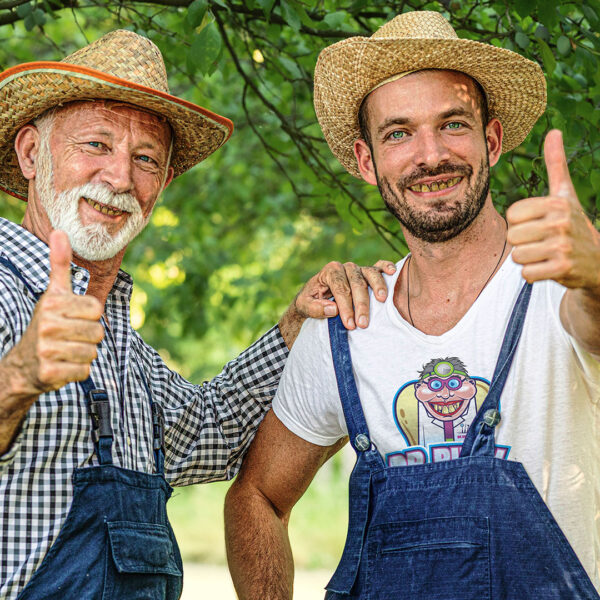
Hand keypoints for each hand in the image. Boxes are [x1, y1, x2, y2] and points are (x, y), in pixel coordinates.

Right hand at [8, 231, 103, 396]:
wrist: (24, 363)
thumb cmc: (47, 323)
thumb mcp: (53, 293)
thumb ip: (60, 264)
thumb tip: (59, 230)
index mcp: (52, 303)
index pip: (97, 309)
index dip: (90, 316)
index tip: (73, 317)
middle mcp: (47, 325)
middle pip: (98, 332)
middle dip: (88, 337)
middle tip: (69, 337)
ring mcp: (47, 350)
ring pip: (92, 352)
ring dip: (83, 354)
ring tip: (66, 351)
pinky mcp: (50, 372)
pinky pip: (84, 371)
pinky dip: (77, 371)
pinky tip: (62, 365)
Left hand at [294, 260, 396, 329]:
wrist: (315, 295)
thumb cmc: (311, 301)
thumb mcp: (304, 306)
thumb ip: (315, 308)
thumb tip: (334, 310)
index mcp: (330, 271)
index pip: (340, 288)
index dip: (346, 307)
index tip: (350, 324)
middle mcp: (345, 267)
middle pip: (356, 283)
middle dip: (360, 305)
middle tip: (363, 324)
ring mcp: (358, 269)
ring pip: (370, 274)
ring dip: (377, 287)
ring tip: (381, 300)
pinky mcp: (368, 273)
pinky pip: (379, 266)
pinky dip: (386, 267)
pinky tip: (393, 272)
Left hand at [507, 129, 599, 289]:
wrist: (598, 260)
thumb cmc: (572, 223)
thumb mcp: (565, 194)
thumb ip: (556, 164)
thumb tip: (554, 131)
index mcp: (556, 203)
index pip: (512, 216)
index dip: (520, 223)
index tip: (538, 224)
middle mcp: (560, 222)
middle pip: (512, 237)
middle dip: (523, 243)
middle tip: (542, 242)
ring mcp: (562, 245)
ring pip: (517, 256)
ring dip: (528, 259)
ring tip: (545, 254)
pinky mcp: (562, 268)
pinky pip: (527, 274)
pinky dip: (533, 274)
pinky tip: (548, 267)